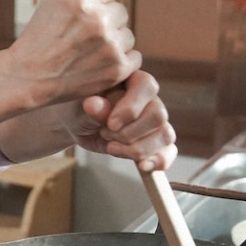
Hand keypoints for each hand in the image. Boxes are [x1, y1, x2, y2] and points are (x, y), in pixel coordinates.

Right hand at [6, 0, 139, 106]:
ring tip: (87, 51)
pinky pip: (134, 57)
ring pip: (127, 35)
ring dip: (113, 42)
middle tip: (81, 36)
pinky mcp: (118, 68)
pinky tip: (97, 64)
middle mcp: (97, 18)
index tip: (78, 17)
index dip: (94, 3)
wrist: (28, 77)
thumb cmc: (41, 34)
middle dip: (105, 21)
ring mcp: (109, 45)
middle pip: (121, 11)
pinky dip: (119, 62)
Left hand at [61, 70, 177, 170]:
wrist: (76, 124)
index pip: (147, 87)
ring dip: (139, 149)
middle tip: (105, 135)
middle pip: (158, 115)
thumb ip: (92, 107)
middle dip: (130, 133)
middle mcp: (149, 99)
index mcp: (133, 80)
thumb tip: (93, 104)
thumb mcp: (80, 106)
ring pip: (165, 135)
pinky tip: (142, 166)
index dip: (132, 108)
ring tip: (112, 149)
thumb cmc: (78, 107)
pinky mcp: (154, 141)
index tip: (110, 124)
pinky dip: (159, 161)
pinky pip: (169, 150)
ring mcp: (154, 121)